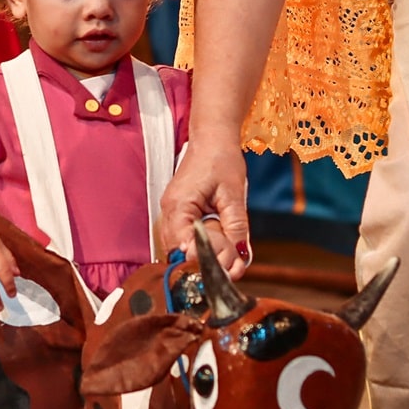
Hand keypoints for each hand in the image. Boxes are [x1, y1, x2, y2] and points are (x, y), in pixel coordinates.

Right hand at [160, 138, 249, 277]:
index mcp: (179, 206)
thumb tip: (239, 255)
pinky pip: (185, 236)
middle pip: (179, 251)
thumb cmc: (221, 159)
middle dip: (205, 262)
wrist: (212, 137)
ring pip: (181, 247)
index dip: (202, 261)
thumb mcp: (234, 194)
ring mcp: (172, 212)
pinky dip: (202, 244)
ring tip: (230, 257)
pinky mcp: (179, 211)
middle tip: (233, 267)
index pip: (182, 245)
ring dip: (204, 254)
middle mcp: (169, 212)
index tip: (225, 270)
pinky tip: (221, 245)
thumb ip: (235, 226)